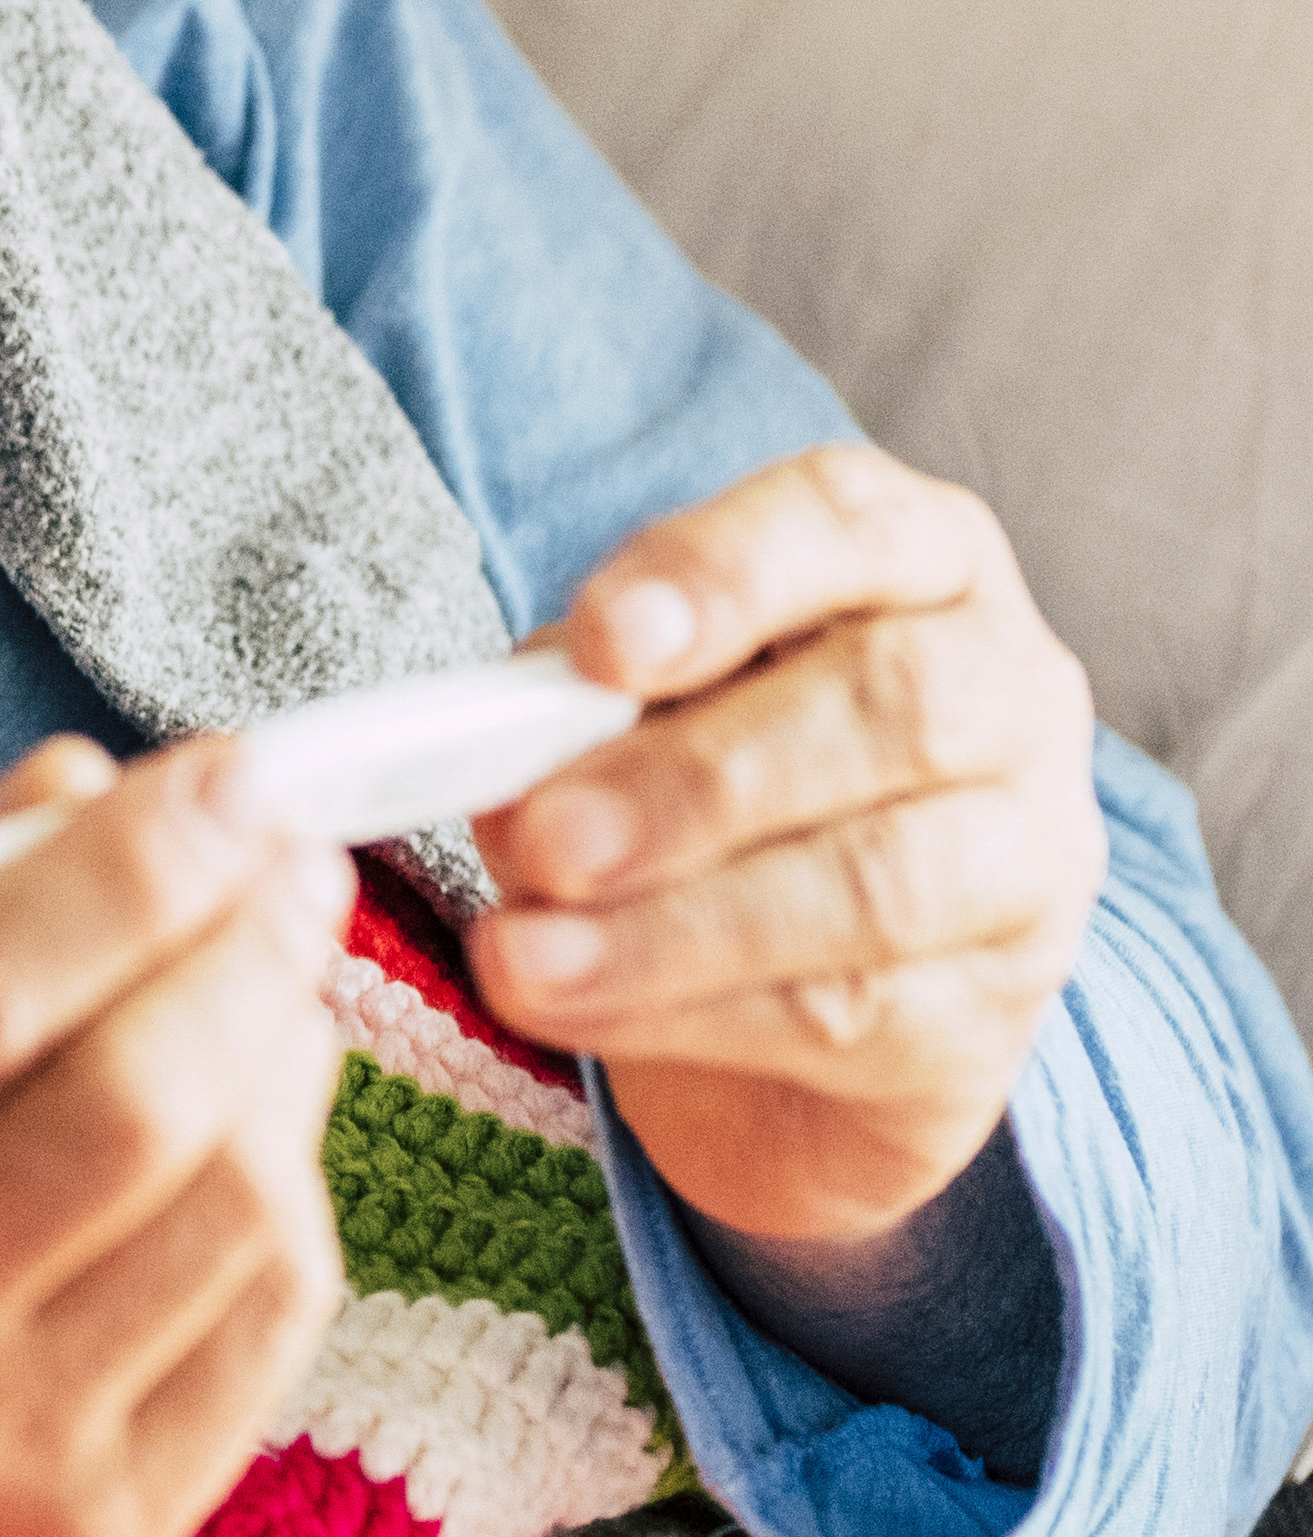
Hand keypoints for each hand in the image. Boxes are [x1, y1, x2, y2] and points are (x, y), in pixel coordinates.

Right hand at [0, 736, 348, 1536]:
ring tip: (274, 970)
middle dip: (241, 946)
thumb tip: (74, 781)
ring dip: (282, 1055)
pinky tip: (257, 1118)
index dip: (126, 868)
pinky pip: (261, 1329)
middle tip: (294, 849)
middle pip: (120, 1105)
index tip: (234, 768)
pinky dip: (287, 1188)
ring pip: (222, 1213)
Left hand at [474, 443, 1105, 1248]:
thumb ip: (571, 706)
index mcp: (918, 558)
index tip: (603, 645)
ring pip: (878, 883)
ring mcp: (1030, 854)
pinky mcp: (997, 1010)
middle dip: (696, 778)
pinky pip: (853, 1015)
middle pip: (893, 706)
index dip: (724, 576)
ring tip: (525, 952)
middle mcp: (1009, 688)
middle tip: (546, 837)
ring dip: (675, 925)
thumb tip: (506, 769)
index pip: (849, 521)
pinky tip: (574, 1002)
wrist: (780, 985)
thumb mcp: (625, 704)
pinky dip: (686, 1012)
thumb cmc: (700, 781)